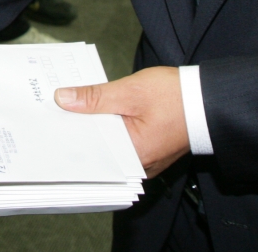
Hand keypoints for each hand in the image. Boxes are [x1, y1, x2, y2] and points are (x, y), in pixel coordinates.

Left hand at [55, 66, 189, 176]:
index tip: (48, 119)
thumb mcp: (130, 91)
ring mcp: (144, 159)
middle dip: (78, 128)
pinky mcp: (148, 149)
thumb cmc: (176, 97)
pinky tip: (93, 112)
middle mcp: (137, 166)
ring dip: (92, 126)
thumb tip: (63, 99)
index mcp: (133, 157)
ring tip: (69, 108)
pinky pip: (120, 141)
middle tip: (53, 110)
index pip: (90, 151)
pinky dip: (107, 127)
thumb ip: (95, 98)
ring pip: (108, 144)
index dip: (68, 133)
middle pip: (97, 148)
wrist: (209, 99)